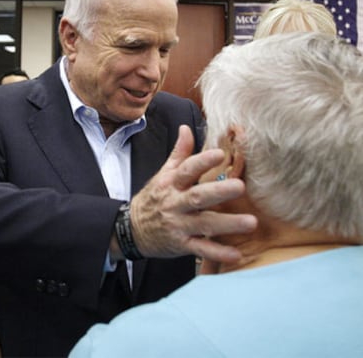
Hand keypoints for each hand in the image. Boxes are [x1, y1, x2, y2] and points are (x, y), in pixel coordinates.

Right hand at [130, 125, 256, 264]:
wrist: (132, 229)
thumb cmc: (153, 198)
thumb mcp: (163, 174)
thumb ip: (179, 153)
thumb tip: (186, 128)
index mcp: (172, 183)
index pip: (187, 170)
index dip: (202, 161)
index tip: (220, 154)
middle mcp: (175, 203)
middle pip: (197, 196)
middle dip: (219, 192)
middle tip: (240, 187)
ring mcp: (178, 225)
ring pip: (203, 224)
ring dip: (227, 224)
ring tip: (251, 222)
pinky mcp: (180, 244)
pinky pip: (200, 249)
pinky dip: (217, 253)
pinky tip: (237, 254)